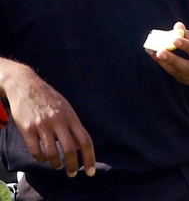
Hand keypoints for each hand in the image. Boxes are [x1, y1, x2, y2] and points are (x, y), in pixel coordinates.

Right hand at [1, 61, 94, 177]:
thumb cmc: (49, 98)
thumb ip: (73, 126)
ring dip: (56, 164)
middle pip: (70, 149)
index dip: (90, 157)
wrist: (26, 85)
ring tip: (58, 166)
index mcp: (71, 116)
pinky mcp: (27, 129)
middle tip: (73, 173)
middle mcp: (58, 121)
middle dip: (74, 166)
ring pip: (52, 153)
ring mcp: (42, 125)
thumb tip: (82, 145)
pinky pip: (35, 150)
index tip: (91, 170)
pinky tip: (43, 160)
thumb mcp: (66, 108)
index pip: (85, 140)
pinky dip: (41, 159)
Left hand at [146, 23, 188, 94]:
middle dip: (173, 59)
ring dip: (163, 62)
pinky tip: (154, 55)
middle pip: (188, 67)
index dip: (187, 46)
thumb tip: (177, 26)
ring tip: (152, 51)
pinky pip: (174, 74)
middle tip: (159, 51)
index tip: (174, 39)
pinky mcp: (188, 82)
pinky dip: (164, 65)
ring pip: (178, 72)